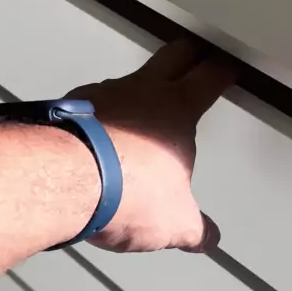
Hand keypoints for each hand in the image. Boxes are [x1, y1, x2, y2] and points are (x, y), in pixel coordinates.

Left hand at [69, 37, 236, 253]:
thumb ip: (193, 227)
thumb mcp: (174, 221)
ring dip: (139, 87)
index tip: (227, 66)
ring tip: (142, 104)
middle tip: (195, 55)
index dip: (223, 69)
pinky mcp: (69, 107)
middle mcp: (141, 92)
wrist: (63, 180)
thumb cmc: (124, 188)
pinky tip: (99, 134)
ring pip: (129, 77)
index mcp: (177, 109)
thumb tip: (205, 237)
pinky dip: (100, 112)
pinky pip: (92, 102)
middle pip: (173, 55)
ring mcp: (102, 95)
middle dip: (188, 53)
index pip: (209, 77)